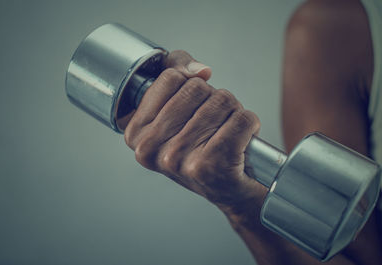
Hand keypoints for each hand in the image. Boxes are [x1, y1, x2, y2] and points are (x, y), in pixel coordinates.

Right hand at [124, 50, 262, 208]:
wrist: (227, 189)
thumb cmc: (202, 146)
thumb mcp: (177, 108)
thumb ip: (177, 72)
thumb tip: (201, 72)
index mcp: (135, 133)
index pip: (171, 77)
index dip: (191, 85)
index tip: (193, 108)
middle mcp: (150, 148)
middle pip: (197, 87)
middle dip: (214, 99)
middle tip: (214, 124)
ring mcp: (177, 159)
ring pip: (222, 100)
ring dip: (232, 112)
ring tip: (225, 133)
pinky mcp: (209, 165)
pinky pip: (242, 119)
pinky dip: (249, 124)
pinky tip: (241, 141)